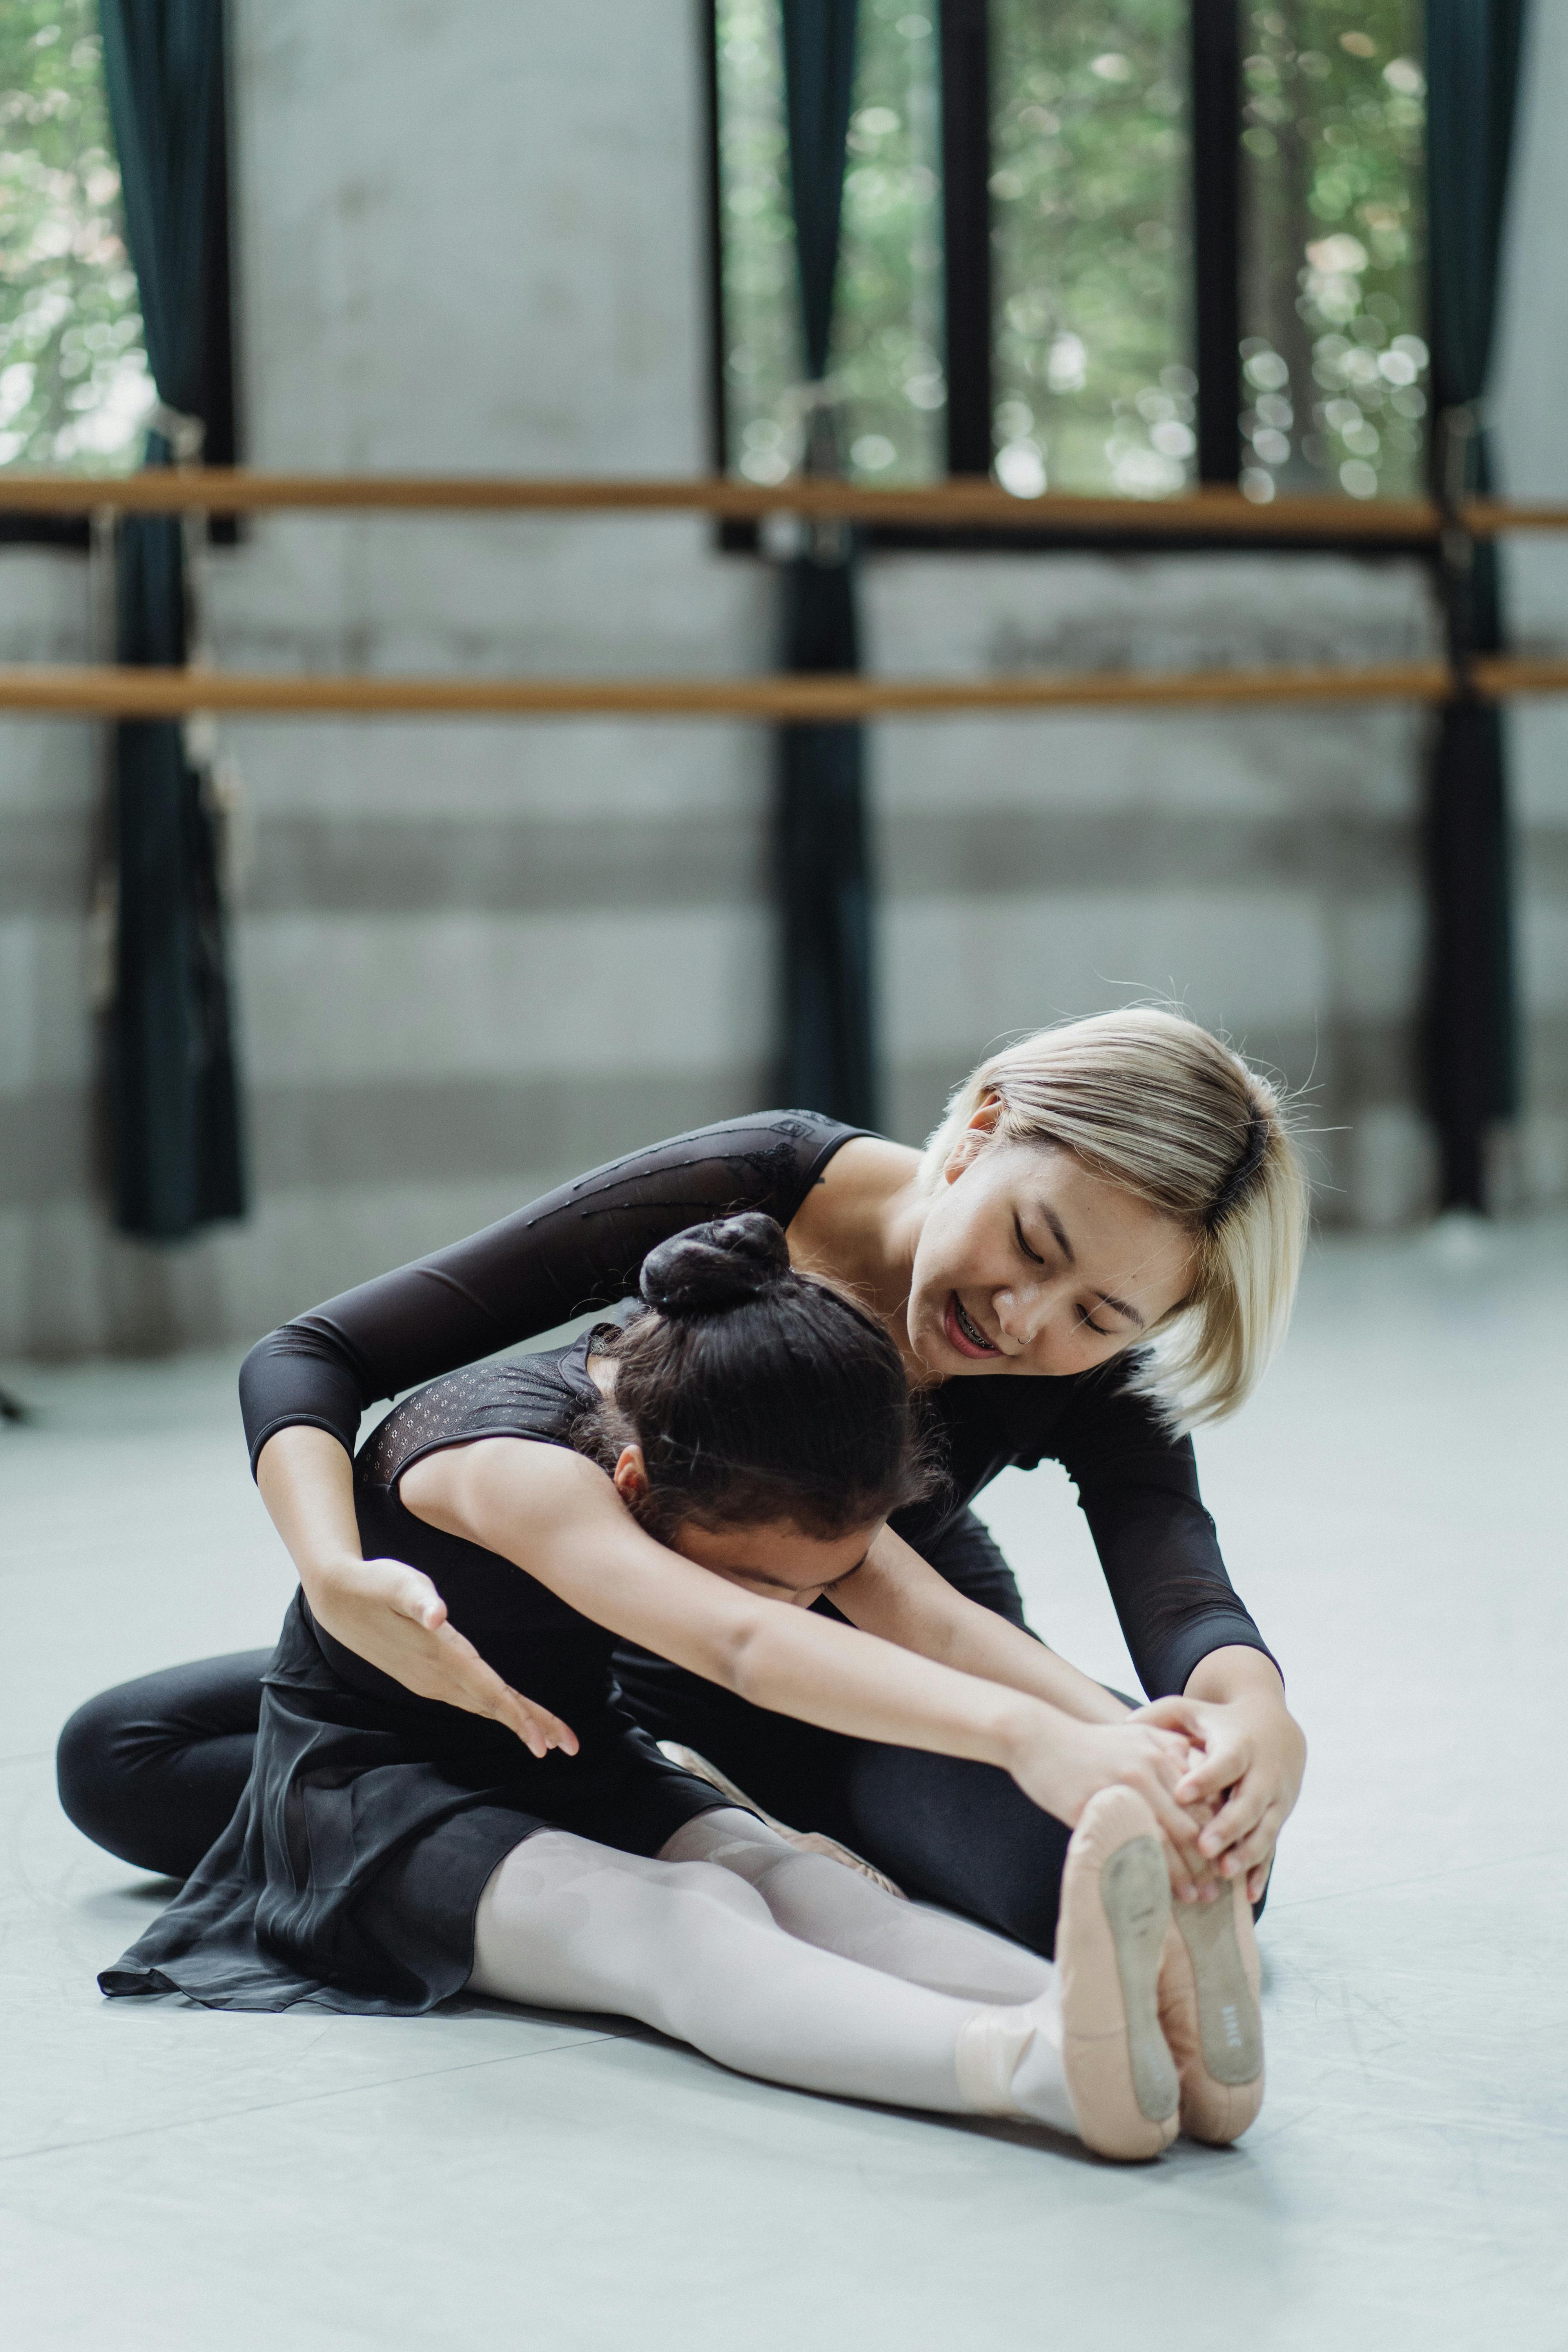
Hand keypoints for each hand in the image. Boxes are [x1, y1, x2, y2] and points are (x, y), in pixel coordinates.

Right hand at [304, 1554, 579, 1760]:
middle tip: (570, 1747)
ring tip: (553, 1738)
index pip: (487, 1691)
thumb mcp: (395, 1581)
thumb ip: (417, 1596)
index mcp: (439, 1655)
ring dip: (519, 1720)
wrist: (337, 1600)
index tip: (544, 1742)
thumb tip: (437, 1613)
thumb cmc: (373, 1584)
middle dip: (533, 1725)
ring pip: (484, 1705)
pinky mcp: (427, 1677)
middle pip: (494, 1706)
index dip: (518, 1716)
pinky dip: (498, 1709)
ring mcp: (431, 1680)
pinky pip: (472, 1699)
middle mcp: (437, 1676)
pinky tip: (513, 1713)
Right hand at [1006, 1703, 1219, 1902]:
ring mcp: (1123, 1786)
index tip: (1228, 1860)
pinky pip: (1131, 1845)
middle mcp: (1150, 1765)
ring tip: (1198, 1897)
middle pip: (1192, 1822)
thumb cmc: (1090, 1744)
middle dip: (1209, 1861)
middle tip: (1218, 1890)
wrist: (1037, 1737)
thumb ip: (1172, 1753)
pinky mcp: (1097, 1805)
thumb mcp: (1137, 1735)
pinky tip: (1160, 1890)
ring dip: (1186, 1873)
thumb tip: (1207, 1792)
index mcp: (1163, 1749)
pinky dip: (1150, 1871)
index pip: (1206, 1798)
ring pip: (1167, 1839)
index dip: (1221, 1833)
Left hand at [1138, 1691, 1304, 1902]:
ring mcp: (1276, 1799)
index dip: (1204, 1778)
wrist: (1276, 1730)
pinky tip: (1247, 1894)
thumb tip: (1122, 1723)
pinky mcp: (1279, 1819)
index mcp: (1239, 1744)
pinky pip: (1273, 1848)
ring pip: (1265, 1829)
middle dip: (1227, 1825)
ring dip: (1246, 1853)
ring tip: (1222, 1872)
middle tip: (1203, 1846)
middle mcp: (1263, 1773)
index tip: (1180, 1794)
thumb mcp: (1193, 1711)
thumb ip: (1161, 1716)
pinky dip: (1262, 1871)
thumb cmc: (1219, 1722)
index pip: (1223, 1761)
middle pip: (1249, 1802)